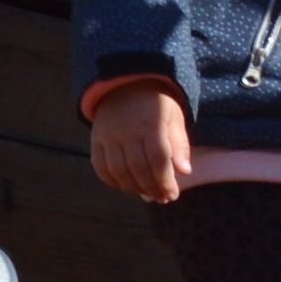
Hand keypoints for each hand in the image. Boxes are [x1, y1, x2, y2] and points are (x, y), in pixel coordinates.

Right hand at [89, 81, 192, 204]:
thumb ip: (179, 145)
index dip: (165, 181)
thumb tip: (184, 172)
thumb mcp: (174, 118)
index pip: (158, 160)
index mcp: (151, 124)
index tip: (172, 195)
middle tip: (162, 198)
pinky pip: (100, 167)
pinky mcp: (96, 139)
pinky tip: (126, 186)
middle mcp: (127, 130)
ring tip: (147, 193)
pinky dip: (112, 181)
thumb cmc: (156, 105)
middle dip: (152, 188)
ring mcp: (109, 135)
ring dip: (134, 188)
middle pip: (138, 169)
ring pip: (119, 171)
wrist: (126, 83)